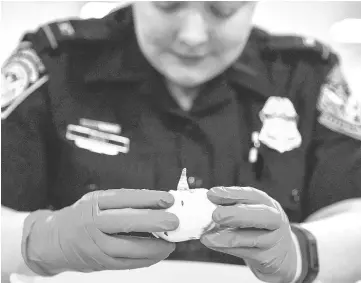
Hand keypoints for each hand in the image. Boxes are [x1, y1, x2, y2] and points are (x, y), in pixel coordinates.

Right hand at [22, 189, 178, 275]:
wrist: (53, 241)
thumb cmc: (80, 217)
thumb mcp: (95, 201)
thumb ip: (121, 202)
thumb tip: (154, 204)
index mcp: (94, 204)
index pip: (125, 199)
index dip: (148, 198)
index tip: (168, 199)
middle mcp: (94, 224)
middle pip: (128, 222)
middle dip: (155, 221)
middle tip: (174, 221)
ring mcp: (97, 246)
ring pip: (130, 247)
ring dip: (154, 246)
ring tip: (171, 242)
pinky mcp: (101, 263)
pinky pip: (127, 263)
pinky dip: (146, 259)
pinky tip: (159, 253)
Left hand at [200, 186, 296, 282]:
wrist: (281, 254)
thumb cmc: (258, 228)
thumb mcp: (250, 212)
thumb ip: (232, 206)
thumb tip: (206, 200)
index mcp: (268, 203)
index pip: (252, 195)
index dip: (232, 194)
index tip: (211, 194)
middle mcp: (275, 220)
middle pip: (262, 215)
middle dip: (237, 214)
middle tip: (215, 215)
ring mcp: (274, 240)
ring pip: (253, 239)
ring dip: (227, 237)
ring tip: (207, 238)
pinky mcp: (268, 258)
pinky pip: (247, 253)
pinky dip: (227, 249)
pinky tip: (214, 244)